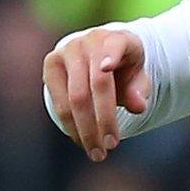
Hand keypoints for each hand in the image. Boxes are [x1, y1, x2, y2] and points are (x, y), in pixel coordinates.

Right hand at [42, 28, 149, 160]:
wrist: (97, 53)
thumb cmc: (123, 68)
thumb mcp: (137, 76)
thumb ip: (139, 89)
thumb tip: (139, 107)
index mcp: (116, 38)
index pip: (114, 46)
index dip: (110, 57)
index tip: (106, 69)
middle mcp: (89, 41)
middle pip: (96, 85)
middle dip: (103, 119)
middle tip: (111, 147)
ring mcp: (66, 51)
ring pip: (74, 97)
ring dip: (85, 129)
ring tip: (97, 152)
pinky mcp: (50, 64)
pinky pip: (59, 101)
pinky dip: (71, 124)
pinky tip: (81, 141)